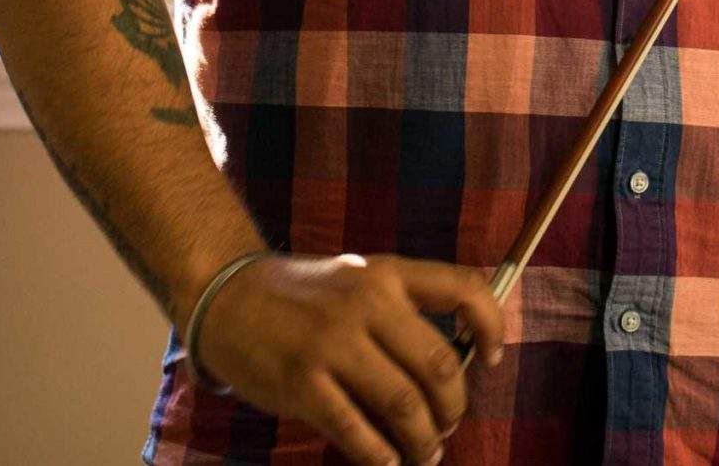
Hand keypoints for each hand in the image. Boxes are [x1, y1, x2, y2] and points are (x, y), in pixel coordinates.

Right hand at [189, 252, 508, 465]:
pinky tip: (387, 462)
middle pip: (438, 365)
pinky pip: (357, 432)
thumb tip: (449, 370)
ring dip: (423, 441)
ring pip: (404, 405)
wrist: (225, 294)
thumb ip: (399, 310)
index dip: (492, 326)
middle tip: (446, 427)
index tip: (493, 360)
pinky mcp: (302, 383)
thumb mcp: (355, 278)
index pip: (463, 289)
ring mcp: (332, 343)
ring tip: (423, 454)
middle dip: (453, 408)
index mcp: (386, 273)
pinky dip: (381, 457)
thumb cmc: (300, 296)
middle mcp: (365, 302)